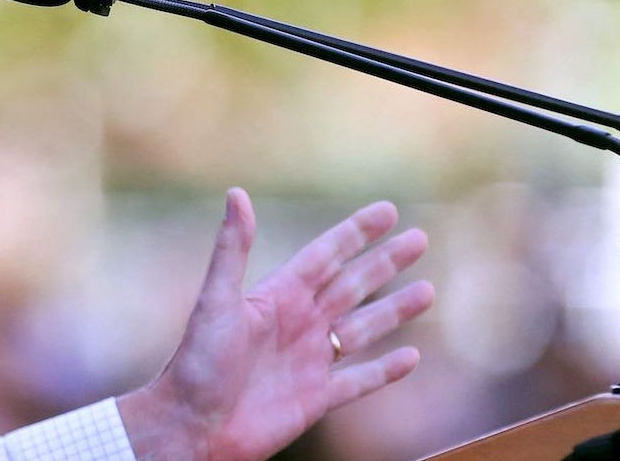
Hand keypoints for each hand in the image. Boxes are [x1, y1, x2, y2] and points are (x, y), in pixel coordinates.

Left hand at [117, 188, 434, 460]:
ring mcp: (308, 361)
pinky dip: (385, 370)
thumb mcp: (216, 300)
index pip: (326, 255)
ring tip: (427, 291)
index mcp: (277, 296)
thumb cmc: (196, 362)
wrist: (192, 426)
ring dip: (394, 310)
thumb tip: (236, 193)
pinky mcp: (315, 399)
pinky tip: (410, 357)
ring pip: (362, 329)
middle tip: (420, 239)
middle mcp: (297, 323)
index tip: (388, 211)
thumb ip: (231, 249)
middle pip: (352, 285)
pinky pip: (359, 381)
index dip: (357, 233)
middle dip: (385, 263)